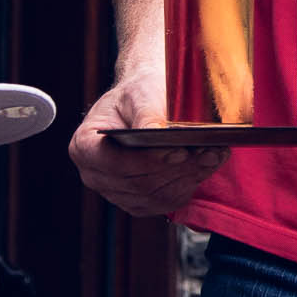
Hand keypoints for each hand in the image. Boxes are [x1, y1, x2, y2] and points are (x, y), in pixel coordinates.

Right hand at [67, 75, 225, 216]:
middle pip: (138, 184)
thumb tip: (157, 133)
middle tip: (207, 151)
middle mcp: (95, 175)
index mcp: (84, 146)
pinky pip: (165, 203)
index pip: (115, 163)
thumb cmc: (138, 93)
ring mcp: (115, 193)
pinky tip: (205, 166)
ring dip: (188, 177)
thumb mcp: (140, 94)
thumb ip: (147, 114)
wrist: (144, 100)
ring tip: (212, 155)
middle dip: (177, 169)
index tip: (179, 150)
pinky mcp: (138, 202)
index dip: (148, 161)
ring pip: (155, 196)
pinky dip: (189, 185)